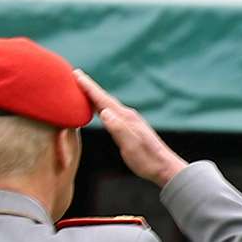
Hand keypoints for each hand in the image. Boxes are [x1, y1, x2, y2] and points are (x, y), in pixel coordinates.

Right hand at [73, 70, 188, 187]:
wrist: (164, 167)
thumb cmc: (147, 159)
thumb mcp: (131, 146)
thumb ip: (118, 129)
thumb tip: (104, 112)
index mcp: (125, 118)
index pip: (103, 100)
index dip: (89, 88)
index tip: (77, 74)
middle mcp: (127, 115)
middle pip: (105, 98)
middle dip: (90, 87)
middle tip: (76, 74)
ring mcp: (130, 121)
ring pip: (108, 104)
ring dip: (96, 96)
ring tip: (84, 89)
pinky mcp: (131, 127)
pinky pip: (112, 112)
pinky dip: (103, 107)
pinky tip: (100, 109)